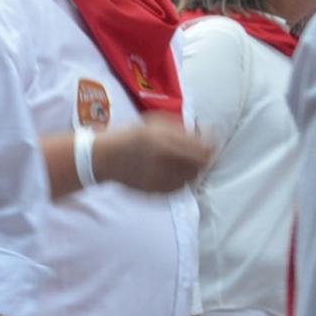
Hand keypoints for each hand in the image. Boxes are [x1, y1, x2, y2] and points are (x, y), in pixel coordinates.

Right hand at [94, 116, 212, 193]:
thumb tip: (203, 133)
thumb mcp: (154, 123)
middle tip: (199, 150)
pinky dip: (183, 179)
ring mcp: (160, 180)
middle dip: (204, 156)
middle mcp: (164, 162)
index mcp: (164, 142)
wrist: (104, 159)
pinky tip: (175, 171)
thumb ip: (180, 128)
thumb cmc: (130, 136)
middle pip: (201, 164)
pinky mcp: (156, 192)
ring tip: (185, 160)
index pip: (203, 148)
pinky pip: (180, 188)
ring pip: (192, 177)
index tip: (210, 139)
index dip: (211, 143)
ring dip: (194, 168)